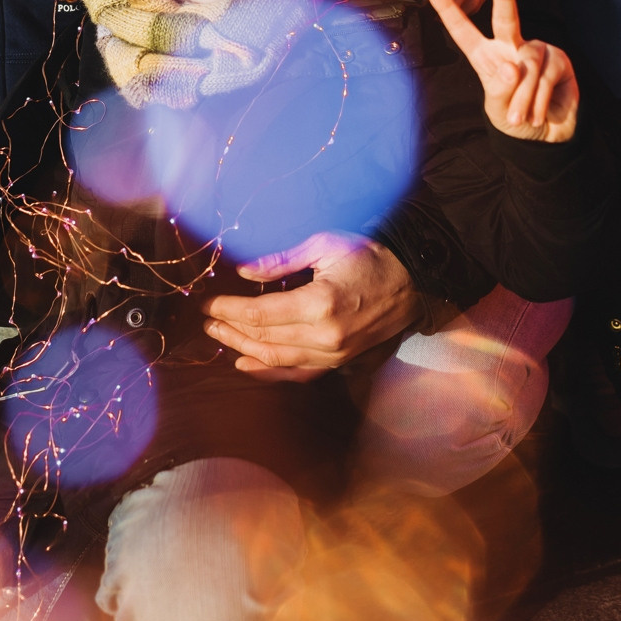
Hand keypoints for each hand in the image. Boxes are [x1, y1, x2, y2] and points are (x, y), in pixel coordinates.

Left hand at [202, 232, 422, 380]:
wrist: (412, 282)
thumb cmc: (369, 257)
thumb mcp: (325, 246)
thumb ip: (282, 261)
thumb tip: (245, 272)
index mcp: (320, 304)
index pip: (260, 314)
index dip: (229, 309)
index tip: (209, 303)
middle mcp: (325, 336)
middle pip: (264, 339)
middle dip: (230, 330)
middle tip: (207, 320)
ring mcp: (334, 355)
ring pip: (277, 359)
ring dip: (243, 349)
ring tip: (219, 337)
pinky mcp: (339, 363)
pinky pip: (297, 373)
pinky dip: (269, 371)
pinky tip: (246, 364)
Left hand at [400, 0, 531, 14]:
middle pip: (431, 11)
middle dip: (414, 9)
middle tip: (399, 4)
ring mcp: (471, 0)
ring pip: (445, 18)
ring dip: (429, 13)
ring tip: (414, 6)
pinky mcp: (478, 4)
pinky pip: (458, 16)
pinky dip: (444, 14)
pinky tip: (434, 7)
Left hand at [426, 0, 577, 142]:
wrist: (546, 134)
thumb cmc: (513, 117)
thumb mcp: (498, 108)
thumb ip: (500, 90)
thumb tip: (511, 68)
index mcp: (486, 55)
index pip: (464, 32)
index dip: (449, 11)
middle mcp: (511, 46)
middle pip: (506, 18)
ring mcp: (537, 51)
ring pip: (528, 66)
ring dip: (523, 97)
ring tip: (521, 118)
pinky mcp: (559, 60)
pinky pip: (546, 77)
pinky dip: (539, 100)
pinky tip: (537, 115)